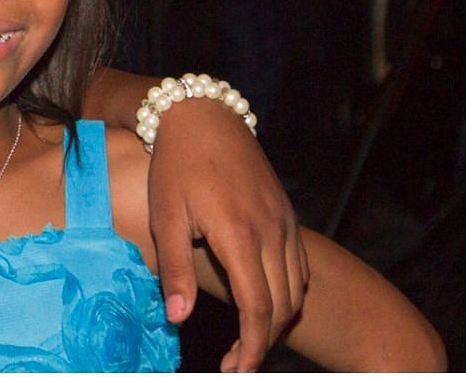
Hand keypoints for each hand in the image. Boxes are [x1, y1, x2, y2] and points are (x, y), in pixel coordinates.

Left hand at [146, 98, 306, 371]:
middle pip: (283, 306)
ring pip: (297, 289)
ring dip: (277, 322)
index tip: (235, 369)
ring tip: (248, 341)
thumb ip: (173, 270)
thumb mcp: (166, 217)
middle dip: (263, 343)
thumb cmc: (176, 165)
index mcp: (241, 235)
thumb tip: (177, 320)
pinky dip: (288, 294)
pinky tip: (264, 303)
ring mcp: (286, 222)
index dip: (251, 347)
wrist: (202, 115)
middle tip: (236, 364)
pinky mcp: (288, 215)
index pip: (259, 308)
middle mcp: (273, 232)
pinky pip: (300, 267)